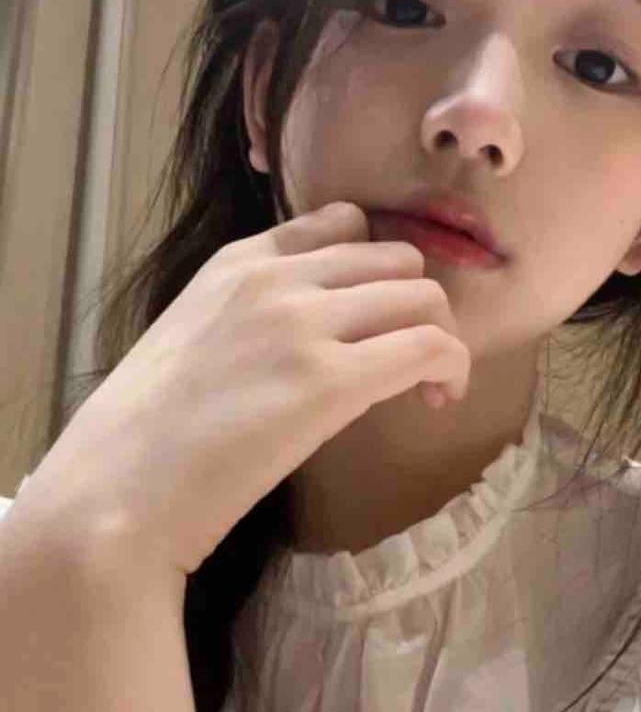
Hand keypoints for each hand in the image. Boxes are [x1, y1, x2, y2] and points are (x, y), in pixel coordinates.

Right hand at [15, 204, 470, 578]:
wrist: (118, 488)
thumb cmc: (146, 436)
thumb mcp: (194, 340)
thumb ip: (253, 318)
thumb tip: (313, 338)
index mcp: (240, 263)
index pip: (344, 223)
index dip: (380, 269)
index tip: (380, 318)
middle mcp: (277, 280)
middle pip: (398, 259)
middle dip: (419, 306)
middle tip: (410, 364)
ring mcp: (304, 325)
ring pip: (424, 296)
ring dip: (441, 339)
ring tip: (427, 389)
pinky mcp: (330, 382)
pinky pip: (429, 346)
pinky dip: (451, 369)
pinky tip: (436, 402)